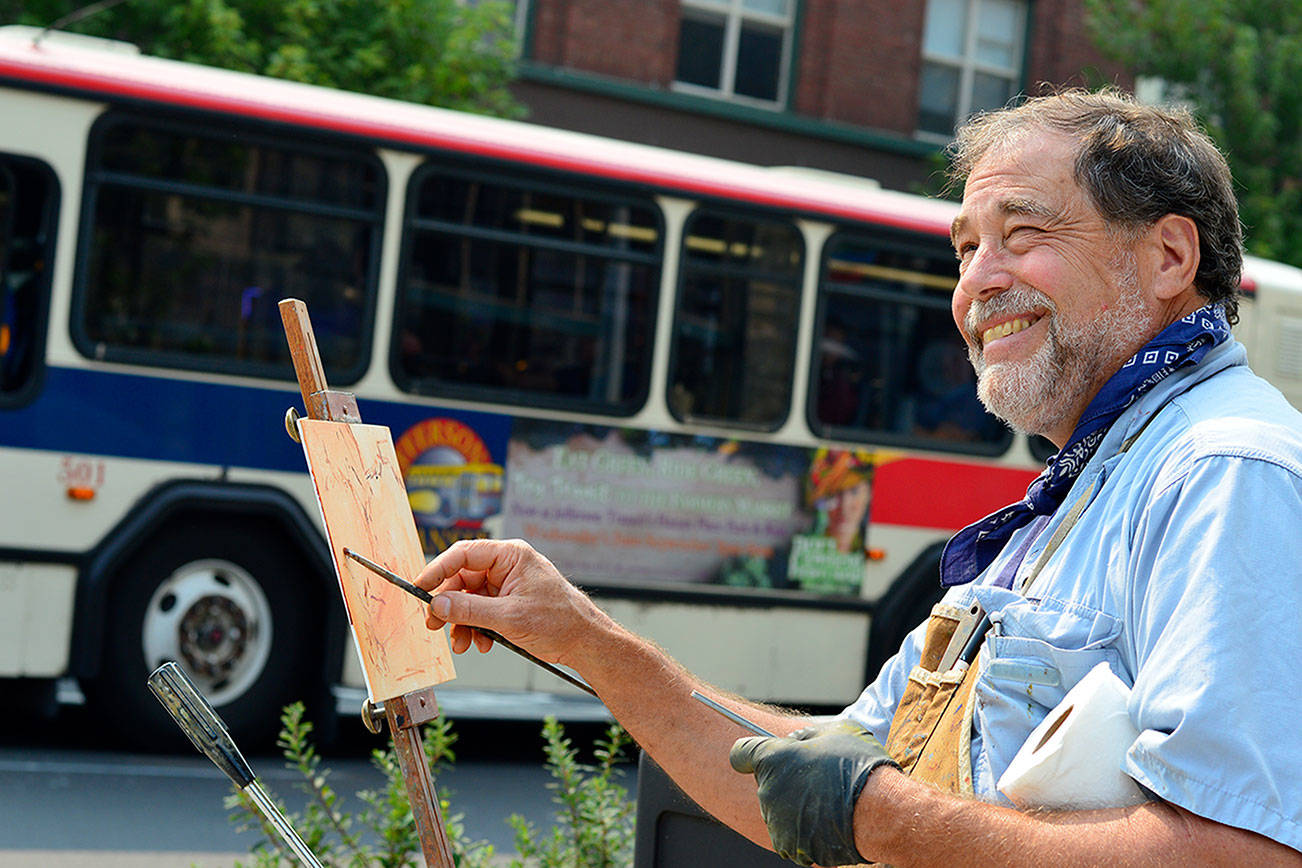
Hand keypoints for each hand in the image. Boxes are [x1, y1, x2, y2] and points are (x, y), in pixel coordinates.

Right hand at [413, 538, 603, 665]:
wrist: (584, 641)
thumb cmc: (558, 621)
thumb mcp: (508, 617)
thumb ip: (470, 610)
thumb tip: (438, 604)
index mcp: (510, 556)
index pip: (464, 554)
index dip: (438, 570)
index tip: (420, 587)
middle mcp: (507, 565)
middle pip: (463, 579)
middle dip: (449, 605)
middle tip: (434, 625)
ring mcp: (508, 584)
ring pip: (470, 599)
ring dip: (462, 622)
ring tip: (463, 644)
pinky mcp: (509, 602)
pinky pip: (482, 610)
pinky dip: (476, 627)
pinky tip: (482, 643)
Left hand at [729, 720, 898, 866]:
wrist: (879, 811)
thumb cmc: (858, 766)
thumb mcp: (836, 731)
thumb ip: (807, 734)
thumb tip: (796, 739)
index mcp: (771, 758)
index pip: (740, 754)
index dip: (750, 754)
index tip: (762, 758)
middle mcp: (767, 791)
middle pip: (767, 784)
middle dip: (786, 782)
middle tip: (817, 781)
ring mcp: (776, 822)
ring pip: (779, 811)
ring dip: (796, 808)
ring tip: (828, 803)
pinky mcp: (789, 846)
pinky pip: (791, 836)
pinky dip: (805, 832)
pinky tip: (828, 823)